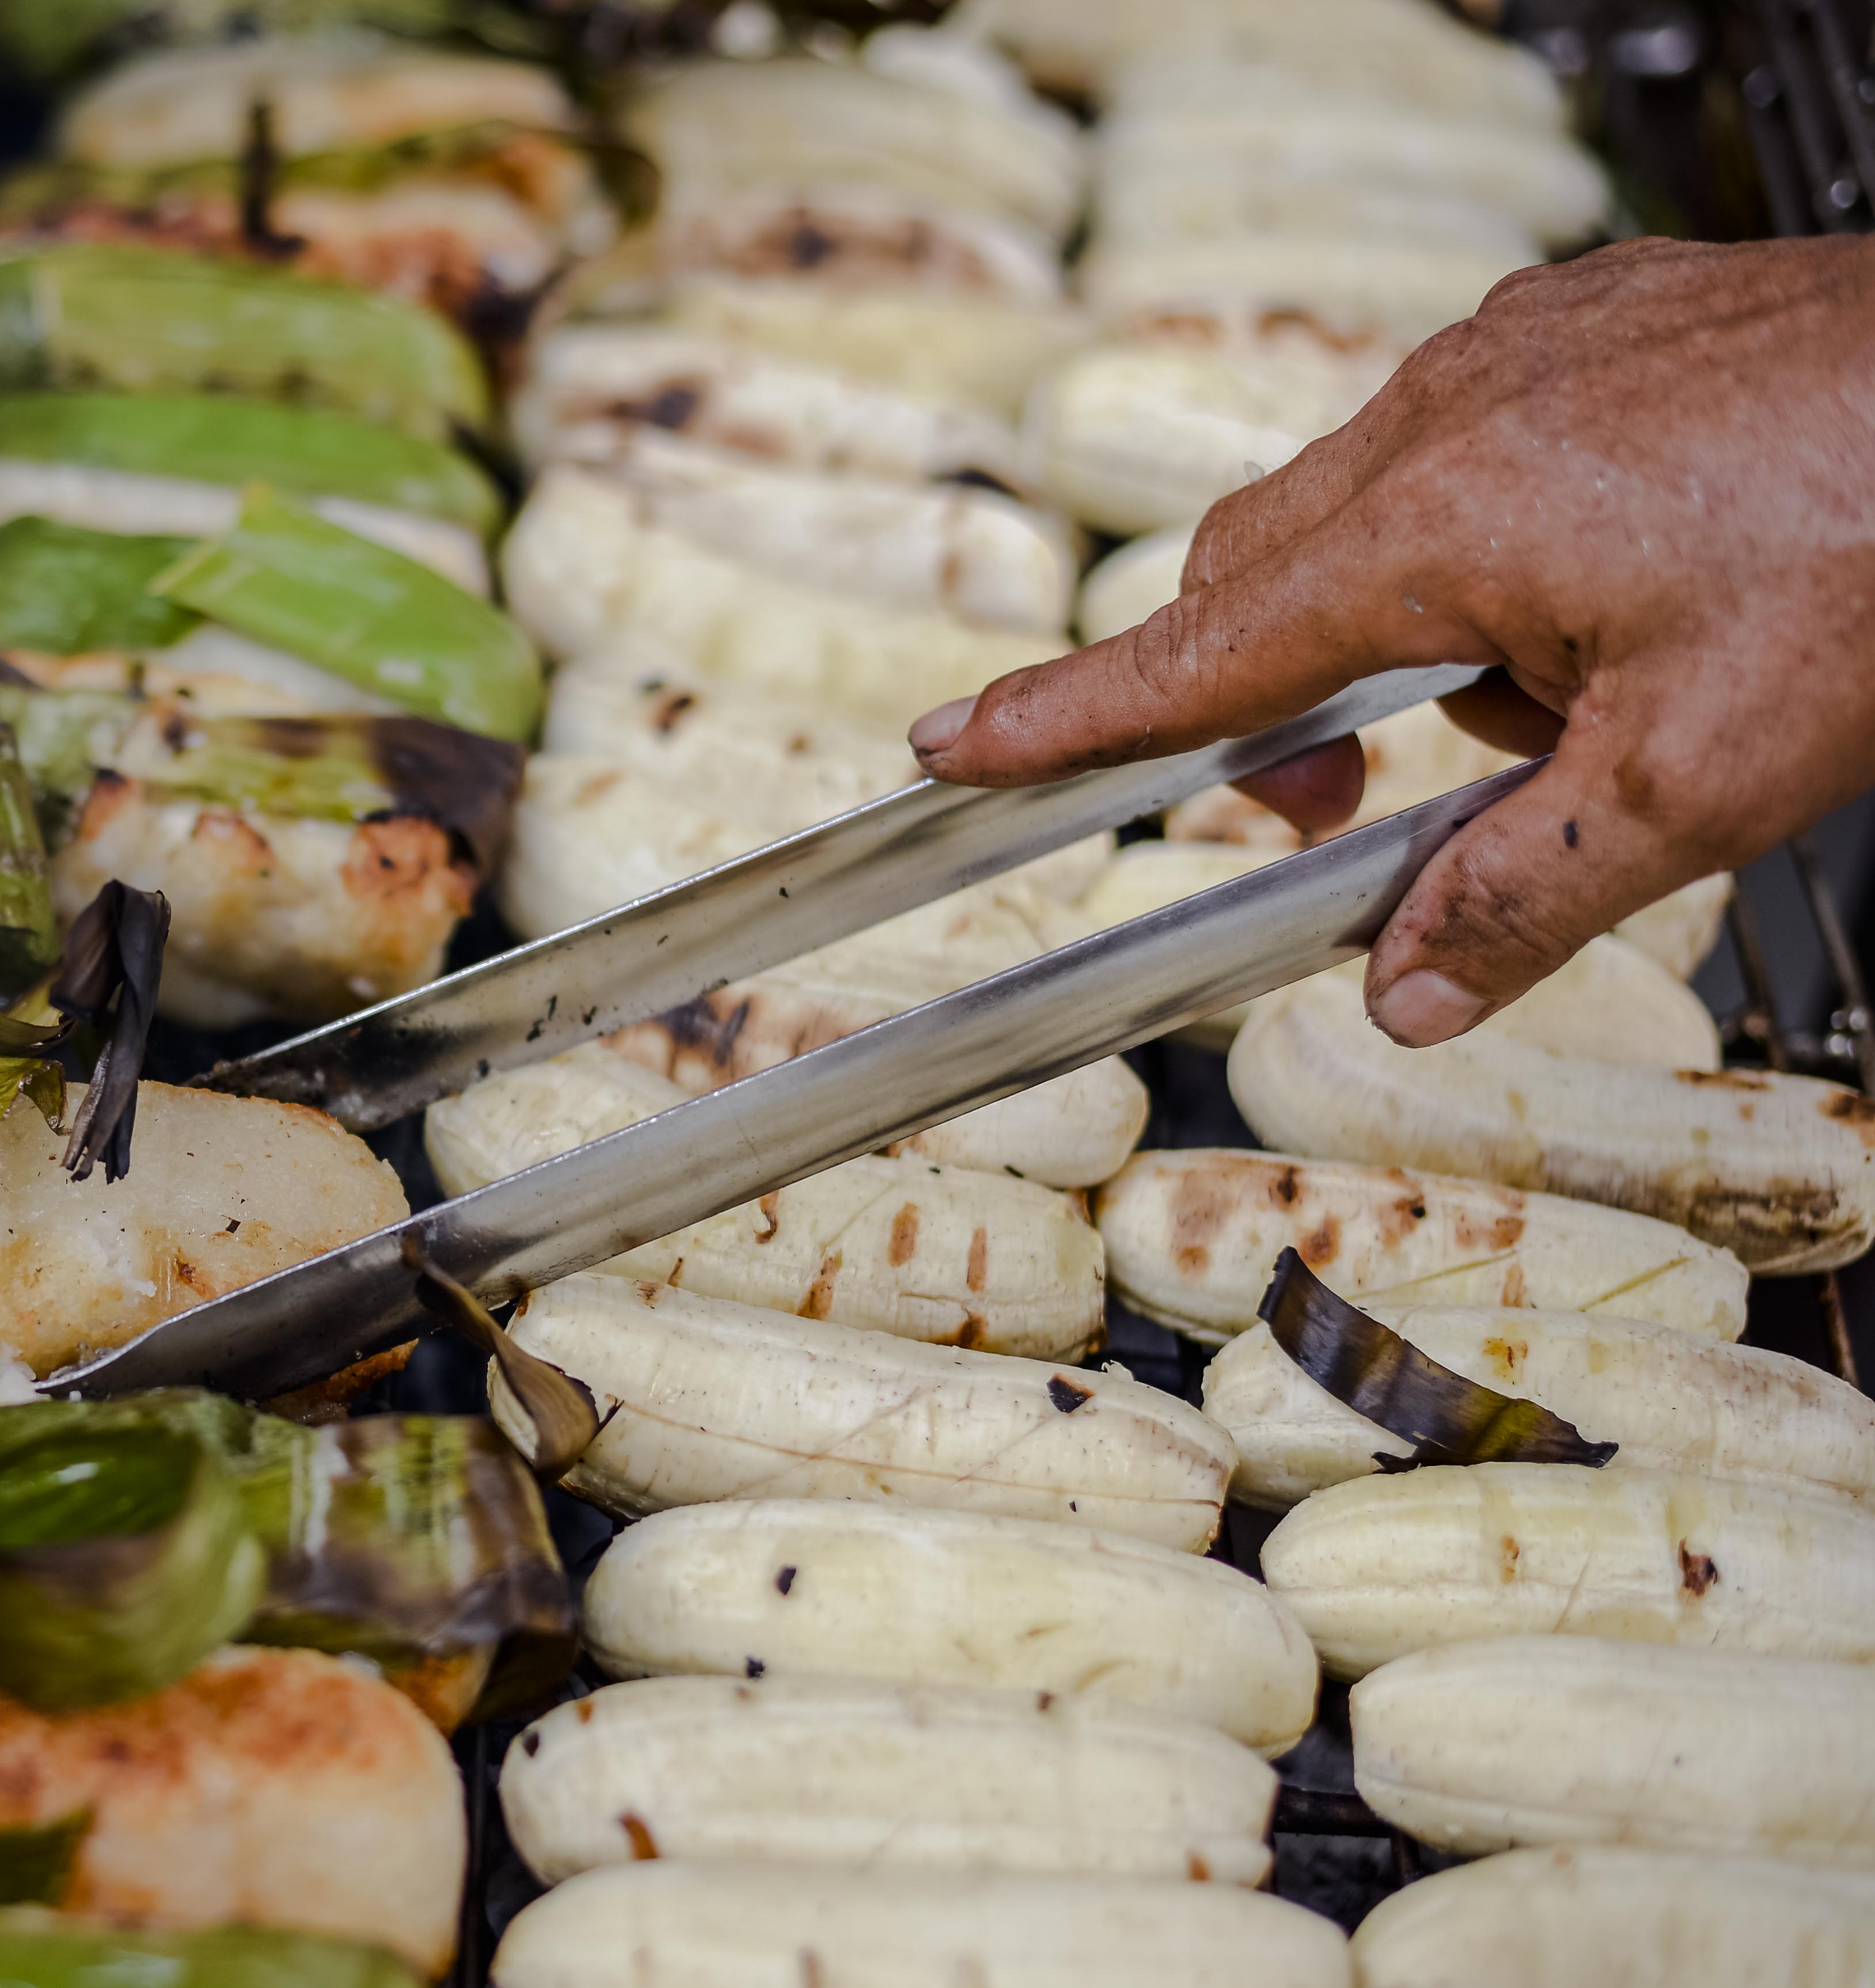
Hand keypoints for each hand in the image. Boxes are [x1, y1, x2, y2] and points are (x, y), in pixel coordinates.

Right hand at [906, 236, 1874, 1046]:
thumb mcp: (1706, 774)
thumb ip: (1526, 891)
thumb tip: (1405, 989)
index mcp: (1442, 522)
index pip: (1197, 648)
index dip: (1066, 713)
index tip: (956, 746)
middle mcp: (1450, 412)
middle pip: (1260, 577)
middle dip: (1265, 704)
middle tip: (1333, 811)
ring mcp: (1517, 351)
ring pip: (1367, 514)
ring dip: (1410, 629)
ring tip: (1560, 696)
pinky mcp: (1587, 323)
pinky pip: (1468, 444)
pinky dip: (1490, 543)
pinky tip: (1620, 589)